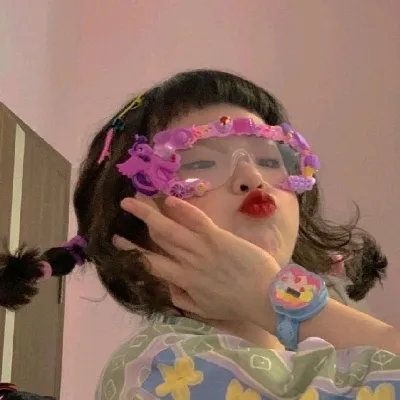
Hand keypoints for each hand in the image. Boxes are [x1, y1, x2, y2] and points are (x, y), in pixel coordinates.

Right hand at [119, 196, 279, 330]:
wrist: (264, 297)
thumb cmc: (236, 303)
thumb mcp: (204, 309)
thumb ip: (183, 299)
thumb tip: (168, 287)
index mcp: (183, 280)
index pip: (151, 263)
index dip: (132, 250)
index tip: (117, 240)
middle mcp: (186, 262)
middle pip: (157, 239)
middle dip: (139, 222)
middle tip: (124, 207)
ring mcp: (201, 247)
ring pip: (170, 228)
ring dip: (150, 212)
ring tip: (133, 200)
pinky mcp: (218, 237)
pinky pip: (197, 221)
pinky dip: (183, 210)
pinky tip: (168, 200)